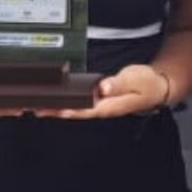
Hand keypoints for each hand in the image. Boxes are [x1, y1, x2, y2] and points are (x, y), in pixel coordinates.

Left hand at [48, 64, 164, 119]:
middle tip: (36, 109)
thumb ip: (118, 84)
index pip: (86, 109)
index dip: (70, 110)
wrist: (156, 87)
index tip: (55, 110)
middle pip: (75, 112)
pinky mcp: (99, 101)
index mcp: (110, 105)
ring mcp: (100, 106)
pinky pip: (79, 104)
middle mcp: (102, 108)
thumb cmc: (146, 83)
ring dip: (57, 109)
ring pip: (74, 109)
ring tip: (38, 108)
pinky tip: (55, 103)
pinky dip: (66, 104)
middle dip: (55, 111)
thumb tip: (103, 88)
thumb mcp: (135, 80)